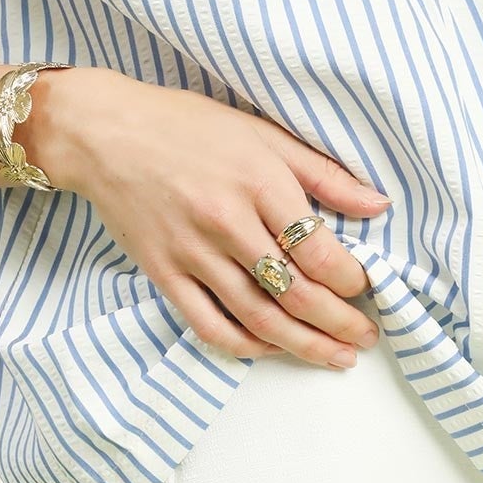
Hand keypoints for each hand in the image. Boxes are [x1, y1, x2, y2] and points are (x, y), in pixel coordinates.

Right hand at [27, 66, 392, 367]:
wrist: (105, 132)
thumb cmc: (186, 125)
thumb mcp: (261, 133)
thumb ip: (321, 172)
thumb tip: (378, 205)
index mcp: (259, 181)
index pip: (319, 250)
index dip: (351, 280)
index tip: (366, 288)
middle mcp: (228, 222)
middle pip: (296, 292)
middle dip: (338, 323)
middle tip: (364, 337)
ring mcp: (192, 252)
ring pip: (258, 317)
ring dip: (302, 345)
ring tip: (334, 357)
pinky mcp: (163, 273)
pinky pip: (209, 324)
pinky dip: (244, 346)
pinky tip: (269, 348)